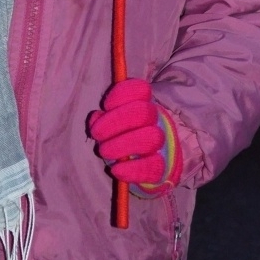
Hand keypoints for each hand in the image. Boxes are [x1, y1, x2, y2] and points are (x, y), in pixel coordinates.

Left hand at [88, 78, 181, 194]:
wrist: (148, 166)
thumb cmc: (122, 138)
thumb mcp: (110, 126)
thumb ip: (102, 119)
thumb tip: (96, 117)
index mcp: (142, 104)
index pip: (141, 89)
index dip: (122, 94)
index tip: (105, 105)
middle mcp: (155, 121)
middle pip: (144, 112)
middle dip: (117, 121)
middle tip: (96, 133)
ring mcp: (161, 144)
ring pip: (152, 137)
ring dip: (123, 144)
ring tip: (104, 151)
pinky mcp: (163, 168)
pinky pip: (154, 166)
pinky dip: (133, 169)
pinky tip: (116, 170)